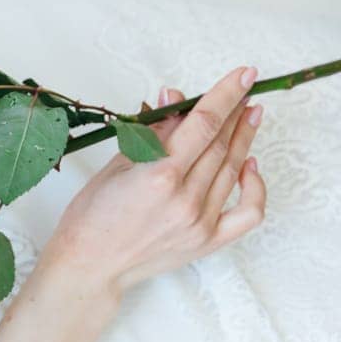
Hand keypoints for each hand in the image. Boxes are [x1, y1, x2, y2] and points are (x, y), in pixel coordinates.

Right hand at [42, 65, 266, 297]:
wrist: (88, 267)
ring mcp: (200, 222)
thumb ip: (151, 135)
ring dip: (243, 138)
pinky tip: (248, 166)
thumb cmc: (90, 219)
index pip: (203, 124)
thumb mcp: (114, 167)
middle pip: (221, 143)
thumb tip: (174, 101)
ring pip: (233, 168)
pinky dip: (254, 186)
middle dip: (235, 111)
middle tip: (244, 91)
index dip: (226, 94)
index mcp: (158, 176)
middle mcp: (184, 199)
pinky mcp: (207, 241)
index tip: (244, 74)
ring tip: (248, 116)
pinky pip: (248, 212)